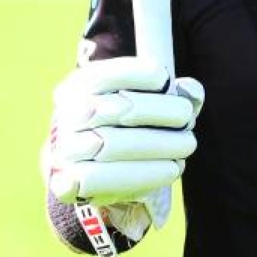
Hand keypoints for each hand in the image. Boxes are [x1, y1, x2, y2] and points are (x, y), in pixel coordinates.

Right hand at [42, 57, 203, 232]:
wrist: (88, 166)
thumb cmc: (126, 125)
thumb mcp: (144, 100)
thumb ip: (170, 93)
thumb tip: (192, 91)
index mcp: (79, 86)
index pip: (107, 74)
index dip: (142, 75)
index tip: (166, 81)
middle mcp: (67, 115)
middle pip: (119, 109)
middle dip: (161, 113)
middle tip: (188, 120)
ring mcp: (64, 149)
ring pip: (111, 145)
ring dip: (159, 146)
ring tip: (186, 145)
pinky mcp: (66, 183)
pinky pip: (102, 181)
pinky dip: (142, 175)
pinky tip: (170, 169)